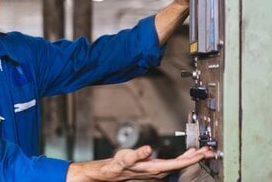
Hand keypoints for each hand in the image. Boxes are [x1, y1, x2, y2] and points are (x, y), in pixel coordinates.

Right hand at [67, 145, 214, 180]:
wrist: (112, 172)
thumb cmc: (118, 165)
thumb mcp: (125, 157)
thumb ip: (137, 154)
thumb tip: (148, 149)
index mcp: (154, 168)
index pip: (177, 163)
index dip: (191, 158)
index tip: (203, 154)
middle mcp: (159, 171)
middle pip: (182, 164)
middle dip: (196, 157)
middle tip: (210, 151)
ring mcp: (159, 170)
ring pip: (179, 164)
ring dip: (191, 157)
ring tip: (202, 151)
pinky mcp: (157, 168)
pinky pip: (174, 162)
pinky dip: (183, 157)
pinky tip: (187, 153)